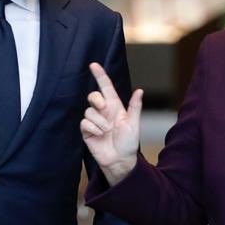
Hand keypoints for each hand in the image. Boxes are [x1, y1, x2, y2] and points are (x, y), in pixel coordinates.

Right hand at [80, 62, 142, 184]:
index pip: (105, 87)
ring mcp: (94, 121)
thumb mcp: (134, 123)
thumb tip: (140, 90)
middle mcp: (103, 112)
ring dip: (99, 121)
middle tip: (104, 108)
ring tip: (107, 130)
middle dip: (97, 100)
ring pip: (89, 111)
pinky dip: (93, 128)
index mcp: (115, 107)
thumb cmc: (129, 142)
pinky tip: (100, 135)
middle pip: (93, 96)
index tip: (93, 64)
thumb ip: (135, 107)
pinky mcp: (87, 131)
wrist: (120, 160)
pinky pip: (84, 123)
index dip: (100, 76)